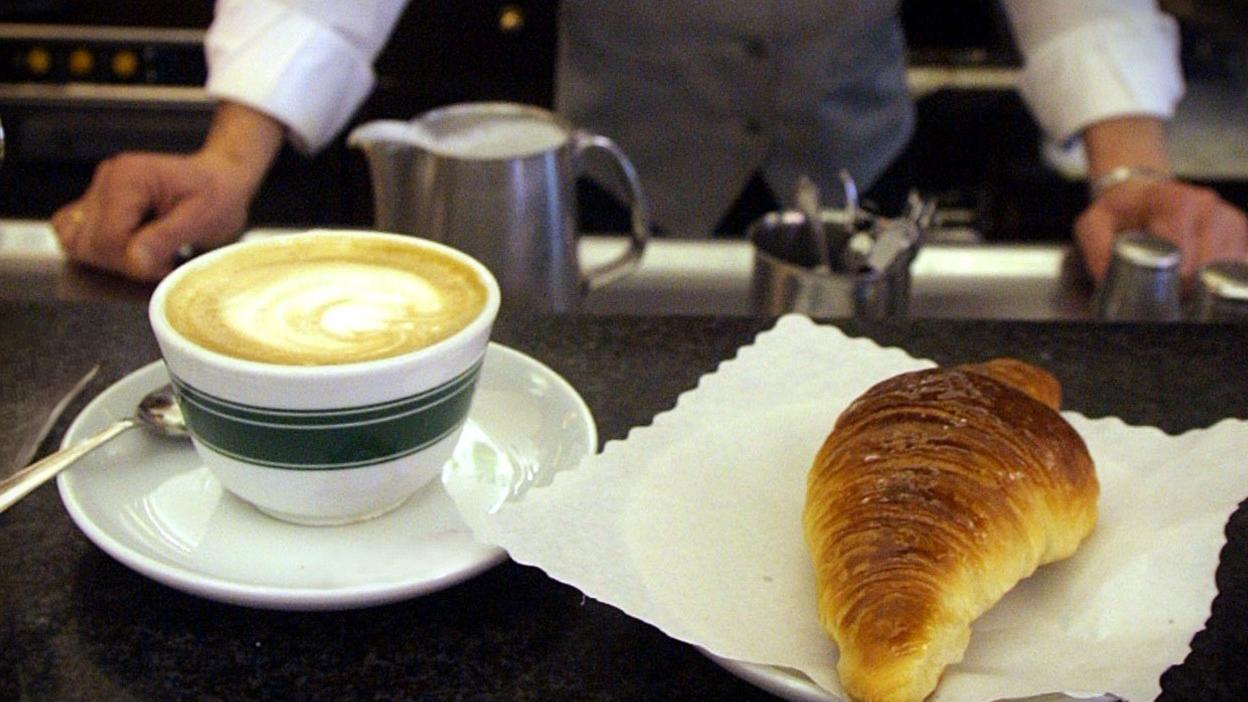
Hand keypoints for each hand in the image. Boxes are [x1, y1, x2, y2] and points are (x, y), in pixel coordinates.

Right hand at [51, 101, 284, 281]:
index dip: (135, 262)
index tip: (167, 264)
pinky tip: (133, 248)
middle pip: (89, 244)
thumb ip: (166, 238)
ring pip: (76, 242)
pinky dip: (100, 250)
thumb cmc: (219, 196)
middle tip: (163, 260)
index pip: (108, 238)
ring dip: (113, 259)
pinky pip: (76, 234)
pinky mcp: (99, 203)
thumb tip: (134, 260)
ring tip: (150, 253)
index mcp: (129, 178)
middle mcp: (107, 179)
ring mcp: (99, 190)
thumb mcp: (203, 219)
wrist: (222, 180)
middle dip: (125, 262)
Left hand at [1074, 177, 1247, 283]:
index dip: (1171, 276)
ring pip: (1228, 266)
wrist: (1139, 190)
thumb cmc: (1118, 211)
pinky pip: (1240, 263)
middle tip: (1169, 289)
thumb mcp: (1094, 225)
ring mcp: (1227, 216)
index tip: (1159, 287)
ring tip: (1182, 282)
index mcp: (1176, 201)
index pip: (1184, 251)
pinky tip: (1202, 276)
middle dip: (1188, 284)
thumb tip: (1110, 282)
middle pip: (1208, 263)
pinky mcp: (1239, 229)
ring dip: (1207, 281)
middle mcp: (1207, 205)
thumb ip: (1097, 251)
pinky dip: (1223, 275)